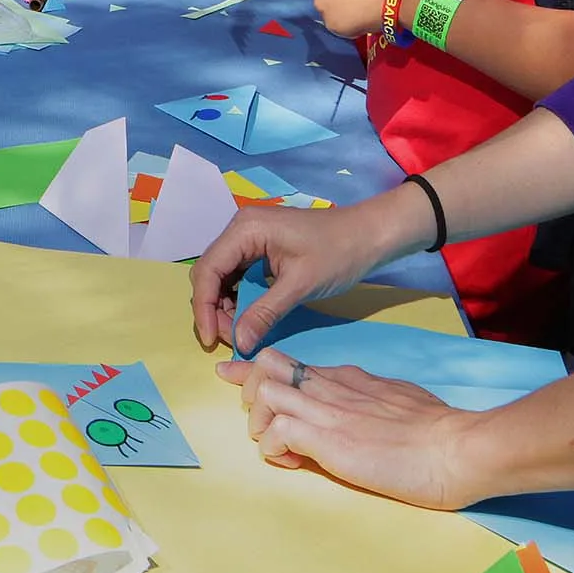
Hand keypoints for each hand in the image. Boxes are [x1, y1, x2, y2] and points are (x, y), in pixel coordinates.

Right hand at [189, 195, 416, 356]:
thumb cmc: (337, 254)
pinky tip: (249, 318)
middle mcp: (240, 229)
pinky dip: (239, 298)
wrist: (369, 235)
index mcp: (245, 229)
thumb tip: (238, 343)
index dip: (204, 307)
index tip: (211, 339)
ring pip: (222, 276)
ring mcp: (250, 237)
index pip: (208, 270)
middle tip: (229, 339)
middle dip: (214, 309)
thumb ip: (264, 313)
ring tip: (240, 333)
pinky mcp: (260, 248)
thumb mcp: (300, 286)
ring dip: (225, 306)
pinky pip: (238, 275)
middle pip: (210, 273)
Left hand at [217, 348, 476, 508]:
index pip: (291, 362)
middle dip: (250, 389)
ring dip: (260, 423)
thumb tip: (363, 403)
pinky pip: (277, 433)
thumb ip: (372, 396)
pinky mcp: (326, 438)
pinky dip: (275, 450)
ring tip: (282, 446)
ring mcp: (327, 410)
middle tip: (262, 421)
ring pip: (264, 393)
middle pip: (266, 365)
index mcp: (349, 379)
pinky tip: (295, 463)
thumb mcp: (399, 398)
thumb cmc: (440, 431)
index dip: (257, 369)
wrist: (458, 447)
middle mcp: (331, 387)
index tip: (235, 374)